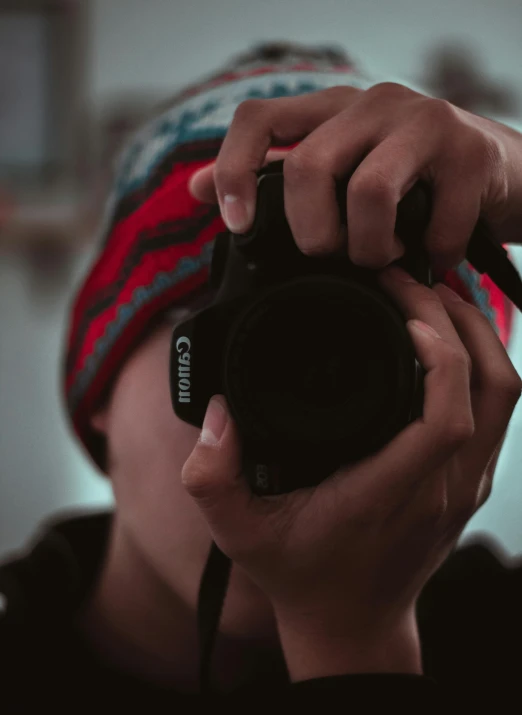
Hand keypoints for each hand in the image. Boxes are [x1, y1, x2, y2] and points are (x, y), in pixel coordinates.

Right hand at [181, 268, 521, 679]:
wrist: (350, 625)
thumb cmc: (300, 575)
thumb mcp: (238, 532)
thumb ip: (210, 477)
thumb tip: (218, 414)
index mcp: (390, 492)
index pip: (446, 416)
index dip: (440, 352)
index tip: (403, 307)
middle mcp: (442, 487)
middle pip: (490, 388)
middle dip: (460, 319)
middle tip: (411, 280)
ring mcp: (465, 486)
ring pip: (505, 394)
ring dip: (478, 334)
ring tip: (434, 296)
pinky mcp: (470, 484)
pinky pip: (498, 410)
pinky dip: (479, 362)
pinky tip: (444, 339)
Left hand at [189, 82, 521, 274]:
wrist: (505, 173)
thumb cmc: (413, 182)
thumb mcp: (341, 175)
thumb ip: (276, 182)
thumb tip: (195, 190)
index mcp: (331, 112)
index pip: (259, 118)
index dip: (234, 170)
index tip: (237, 225)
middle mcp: (371, 105)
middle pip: (309, 167)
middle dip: (313, 233)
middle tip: (333, 256)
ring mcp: (422, 121)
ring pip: (367, 194)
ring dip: (371, 249)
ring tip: (385, 259)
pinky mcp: (468, 152)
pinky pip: (432, 224)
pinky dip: (430, 256)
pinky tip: (435, 255)